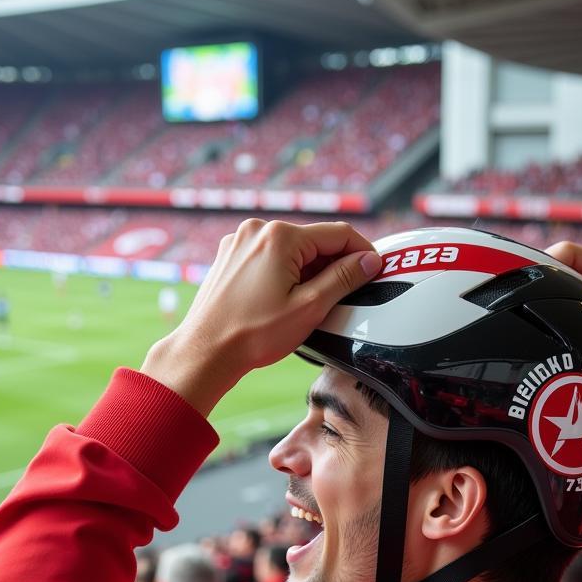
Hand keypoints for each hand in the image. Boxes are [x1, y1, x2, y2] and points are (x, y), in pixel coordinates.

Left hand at [142, 219, 380, 414]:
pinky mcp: (230, 256)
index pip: (338, 234)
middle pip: (314, 240)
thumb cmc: (253, 334)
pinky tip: (284, 300)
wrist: (205, 351)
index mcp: (280, 236)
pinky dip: (285, 273)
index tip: (376, 270)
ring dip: (309, 271)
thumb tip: (369, 260)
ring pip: (291, 250)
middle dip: (334, 264)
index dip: (363, 251)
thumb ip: (344, 278)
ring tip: (310, 304)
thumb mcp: (310, 307)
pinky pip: (269, 257)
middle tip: (344, 296)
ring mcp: (239, 242)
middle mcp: (257, 230)